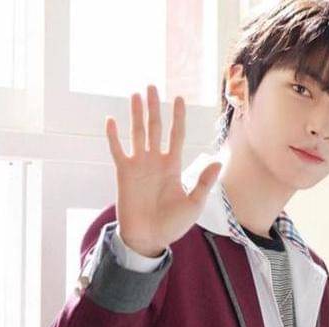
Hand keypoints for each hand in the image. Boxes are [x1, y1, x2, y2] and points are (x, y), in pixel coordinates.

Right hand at [105, 85, 221, 256]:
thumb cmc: (173, 224)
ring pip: (138, 133)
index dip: (178, 117)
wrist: (149, 238)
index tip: (179, 98)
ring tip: (135, 95)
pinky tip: (110, 120)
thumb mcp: (194, 204)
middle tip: (151, 86)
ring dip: (136, 114)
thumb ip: (203, 182)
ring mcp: (139, 165)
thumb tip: (217, 161)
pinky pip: (117, 150)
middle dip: (154, 107)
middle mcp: (155, 161)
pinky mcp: (124, 173)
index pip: (176, 135)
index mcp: (173, 165)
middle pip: (155, 127)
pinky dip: (113, 136)